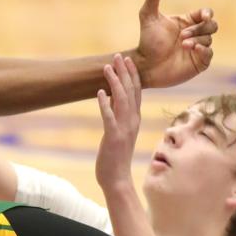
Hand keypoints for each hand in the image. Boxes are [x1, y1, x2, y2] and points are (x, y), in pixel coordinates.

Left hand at [96, 54, 140, 191]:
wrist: (117, 179)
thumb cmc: (115, 154)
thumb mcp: (117, 129)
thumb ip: (117, 112)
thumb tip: (110, 94)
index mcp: (134, 119)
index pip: (136, 92)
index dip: (132, 75)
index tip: (127, 59)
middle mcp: (132, 122)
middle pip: (131, 92)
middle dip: (125, 73)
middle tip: (119, 56)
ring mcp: (123, 129)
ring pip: (121, 101)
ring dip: (115, 83)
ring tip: (107, 67)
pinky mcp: (113, 138)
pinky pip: (109, 118)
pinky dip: (105, 104)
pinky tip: (99, 92)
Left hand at [133, 0, 215, 87]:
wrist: (146, 65)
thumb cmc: (147, 40)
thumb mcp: (148, 15)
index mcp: (186, 21)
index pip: (205, 13)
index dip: (206, 13)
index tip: (201, 16)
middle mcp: (194, 34)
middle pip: (212, 25)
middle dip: (199, 29)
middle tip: (182, 36)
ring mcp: (198, 48)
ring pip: (210, 39)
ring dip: (197, 40)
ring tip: (182, 45)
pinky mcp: (199, 62)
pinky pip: (210, 54)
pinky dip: (204, 50)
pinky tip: (193, 49)